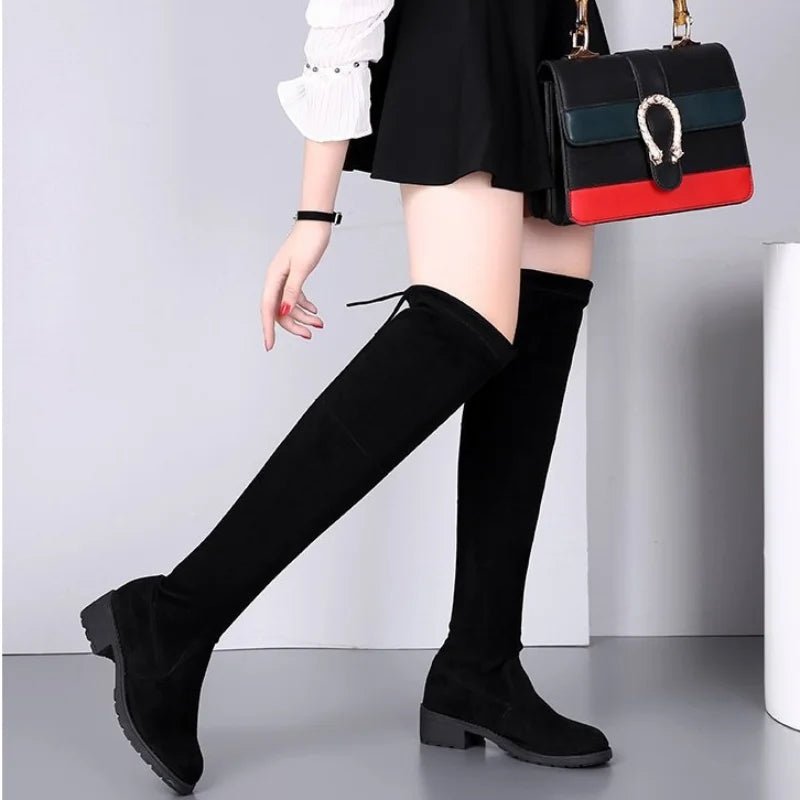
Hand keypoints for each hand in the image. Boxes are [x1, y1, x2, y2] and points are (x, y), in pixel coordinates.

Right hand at [261, 221, 330, 350]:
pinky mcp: (294, 275)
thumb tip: (284, 311)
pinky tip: (314, 310)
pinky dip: (305, 305)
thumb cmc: (308, 241)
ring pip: (290, 305)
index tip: (269, 345)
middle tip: (309, 335)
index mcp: (274, 278)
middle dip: (294, 325)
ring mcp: (285, 277)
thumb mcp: (301, 269)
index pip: (268, 309)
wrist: (316, 224)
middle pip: (280, 310)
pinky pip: (296, 296)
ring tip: (319, 323)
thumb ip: (292, 291)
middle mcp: (276, 279)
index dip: (268, 329)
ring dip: (304, 316)